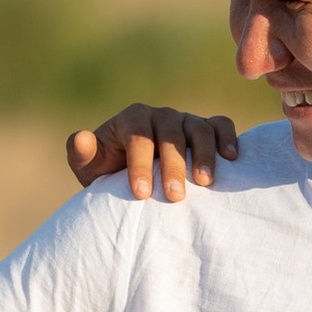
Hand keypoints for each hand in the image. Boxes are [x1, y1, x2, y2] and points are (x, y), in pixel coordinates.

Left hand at [66, 106, 239, 200]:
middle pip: (170, 134)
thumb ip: (81, 154)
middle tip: (175, 196)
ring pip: (198, 129)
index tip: (141, 194)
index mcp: (131, 119)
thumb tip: (80, 138)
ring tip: (205, 182)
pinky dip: (227, 137)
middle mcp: (159, 115)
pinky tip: (231, 158)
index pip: (137, 137)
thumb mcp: (90, 168)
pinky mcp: (206, 128)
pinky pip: (220, 125)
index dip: (140, 164)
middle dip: (173, 165)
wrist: (136, 177)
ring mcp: (185, 120)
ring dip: (204, 154)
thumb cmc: (110, 174)